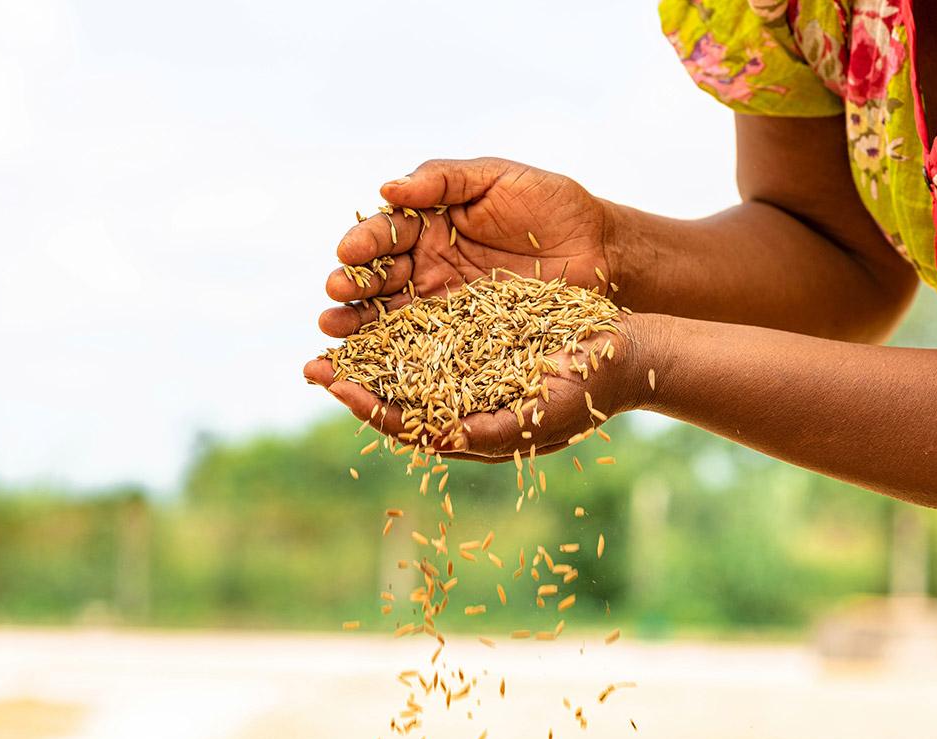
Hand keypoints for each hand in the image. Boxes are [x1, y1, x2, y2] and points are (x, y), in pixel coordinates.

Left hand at [303, 316, 651, 462]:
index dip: (373, 409)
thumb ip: (497, 430)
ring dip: (368, 344)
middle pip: (395, 394)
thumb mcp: (549, 412)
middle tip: (313, 365)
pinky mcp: (474, 331)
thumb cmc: (591, 388)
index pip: (409, 425)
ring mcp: (465, 366)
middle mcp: (459, 400)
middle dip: (354, 380)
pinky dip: (398, 313)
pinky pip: (427, 325)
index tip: (339, 389)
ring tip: (334, 324)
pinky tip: (376, 292)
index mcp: (469, 428)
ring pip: (404, 359)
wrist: (624, 350)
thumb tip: (448, 440)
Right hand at [318, 157, 615, 337]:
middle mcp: (427, 266)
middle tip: (335, 291)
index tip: (350, 252)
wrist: (601, 251)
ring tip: (335, 329)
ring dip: (358, 322)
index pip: (387, 233)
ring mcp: (443, 305)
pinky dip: (395, 355)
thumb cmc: (553, 205)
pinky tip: (370, 363)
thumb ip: (444, 180)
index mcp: (430, 225)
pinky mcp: (465, 338)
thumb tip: (387, 189)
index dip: (366, 242)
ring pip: (390, 316)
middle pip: (379, 278)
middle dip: (352, 285)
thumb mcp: (498, 178)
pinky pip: (425, 348)